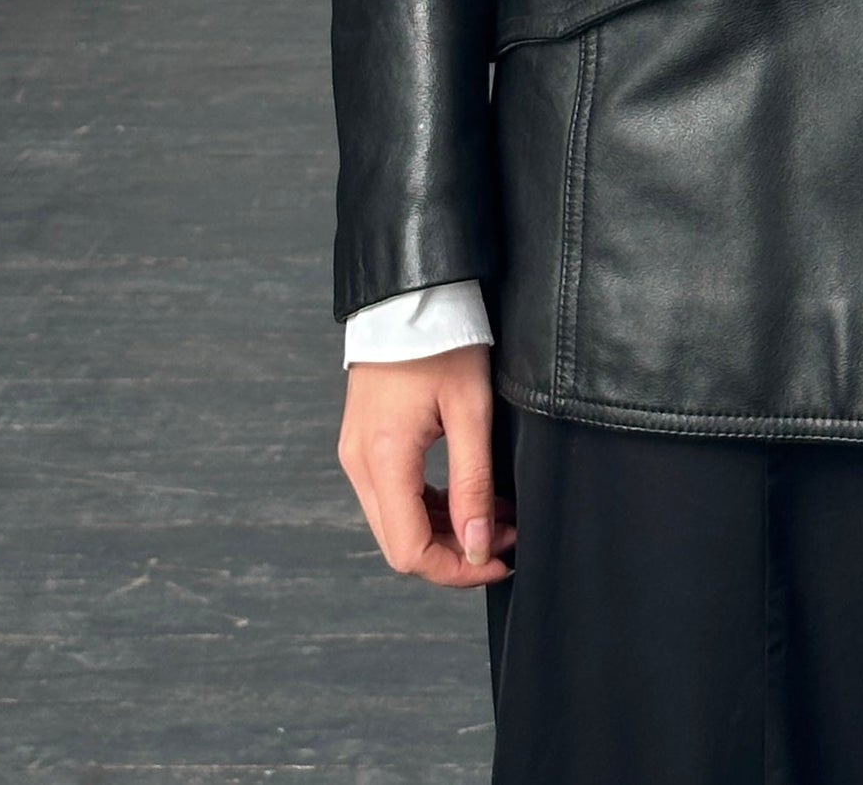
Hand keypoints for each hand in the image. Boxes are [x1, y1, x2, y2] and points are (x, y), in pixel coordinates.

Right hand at [337, 343, 514, 586]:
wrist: (409, 293)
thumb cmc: (443, 340)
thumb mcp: (470, 410)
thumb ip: (473, 482)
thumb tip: (476, 546)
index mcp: (384, 458)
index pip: (409, 550)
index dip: (455, 570)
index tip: (499, 561)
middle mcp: (359, 463)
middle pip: (400, 543)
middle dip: (455, 553)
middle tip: (505, 540)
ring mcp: (357, 452)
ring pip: (397, 521)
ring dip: (446, 530)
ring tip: (498, 517)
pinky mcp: (365, 442)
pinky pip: (394, 494)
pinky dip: (431, 506)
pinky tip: (470, 496)